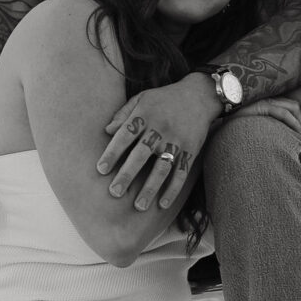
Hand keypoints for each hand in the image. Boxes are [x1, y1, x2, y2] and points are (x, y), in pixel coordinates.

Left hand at [95, 74, 216, 212]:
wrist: (199, 95)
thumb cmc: (164, 99)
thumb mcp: (142, 98)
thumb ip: (124, 113)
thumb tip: (106, 130)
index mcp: (144, 115)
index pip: (124, 135)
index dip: (112, 152)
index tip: (100, 170)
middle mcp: (159, 129)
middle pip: (140, 155)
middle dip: (127, 174)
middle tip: (114, 192)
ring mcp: (176, 141)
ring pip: (161, 168)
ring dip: (150, 188)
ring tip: (138, 206)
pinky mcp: (190, 150)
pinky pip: (181, 173)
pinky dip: (173, 189)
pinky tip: (163, 204)